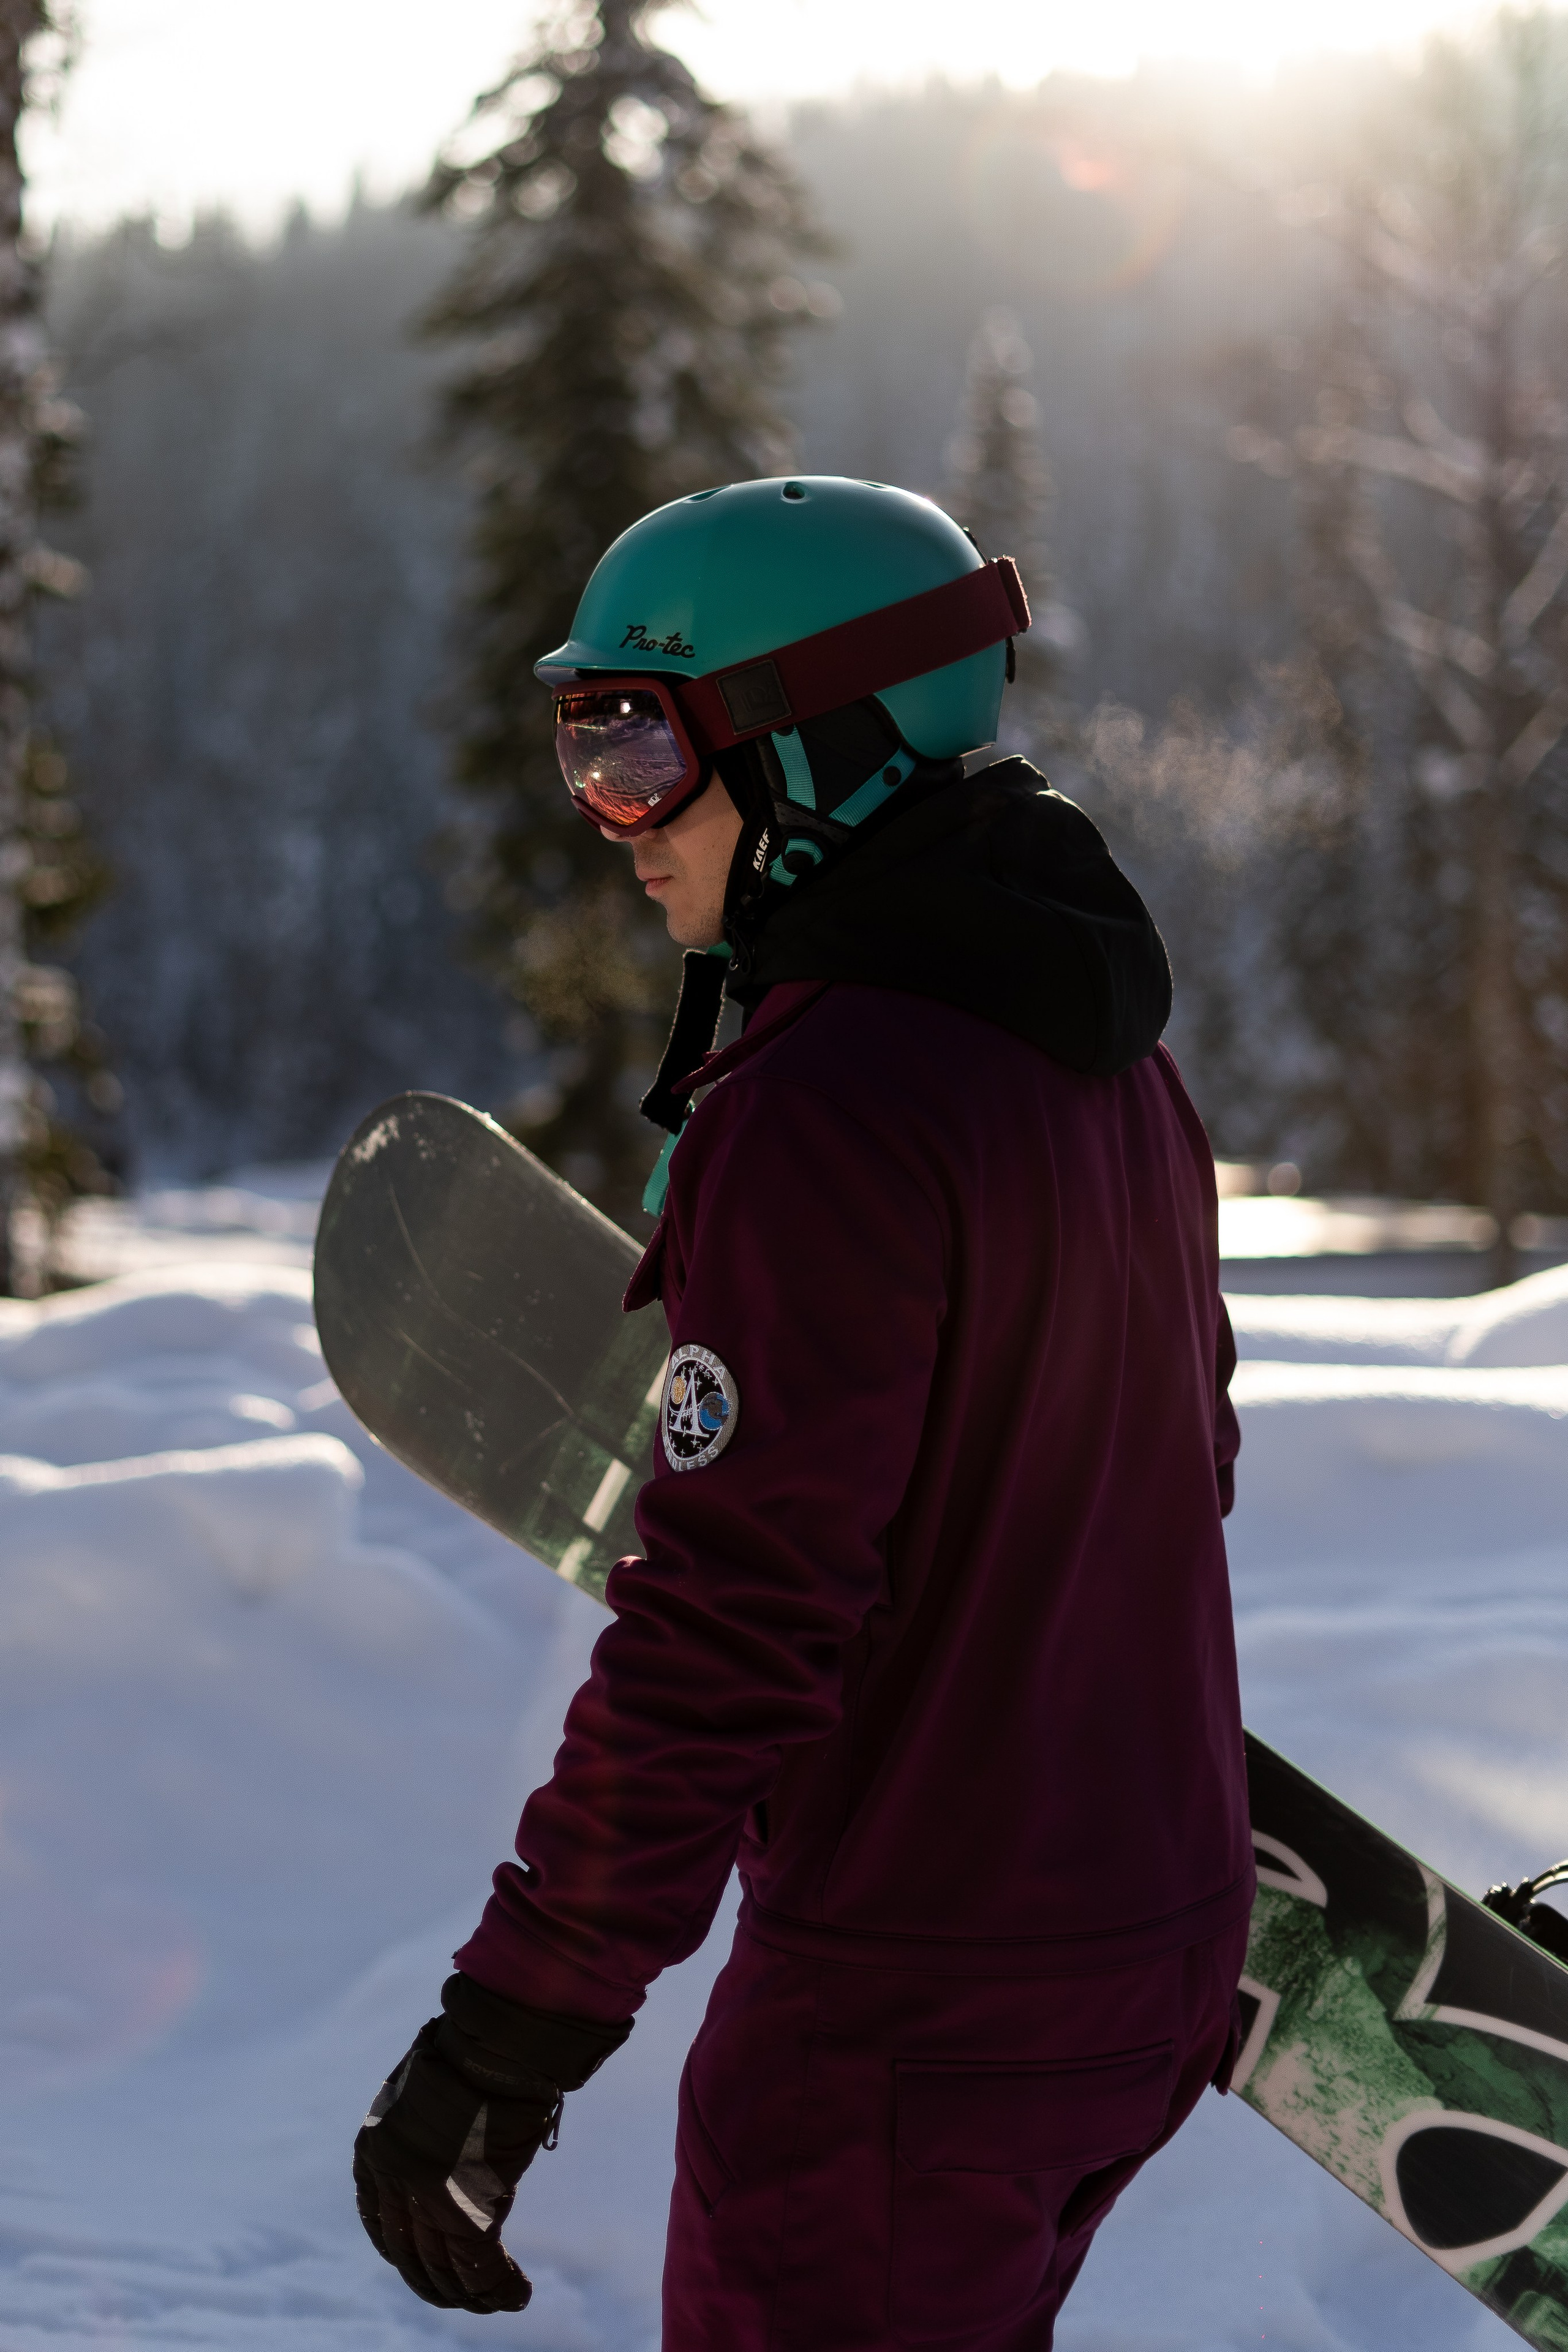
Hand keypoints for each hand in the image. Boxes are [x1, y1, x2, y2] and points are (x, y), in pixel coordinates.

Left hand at [353, 1972, 630, 2312]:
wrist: (495, 2042)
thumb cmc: (472, 2051)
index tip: (430, 2266)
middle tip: (466, 2296)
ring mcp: (426, 2201)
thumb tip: (450, 2145)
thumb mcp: (429, 2088)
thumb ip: (428, 2129)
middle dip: (437, 2284)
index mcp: (374, 2151)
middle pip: (410, 2256)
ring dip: (472, 2294)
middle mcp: (392, 2182)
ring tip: (497, 2300)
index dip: (405, 2254)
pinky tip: (518, 2294)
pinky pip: (481, 2269)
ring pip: (445, 2272)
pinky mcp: (466, 2213)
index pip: (381, 2224)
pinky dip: (499, 2288)